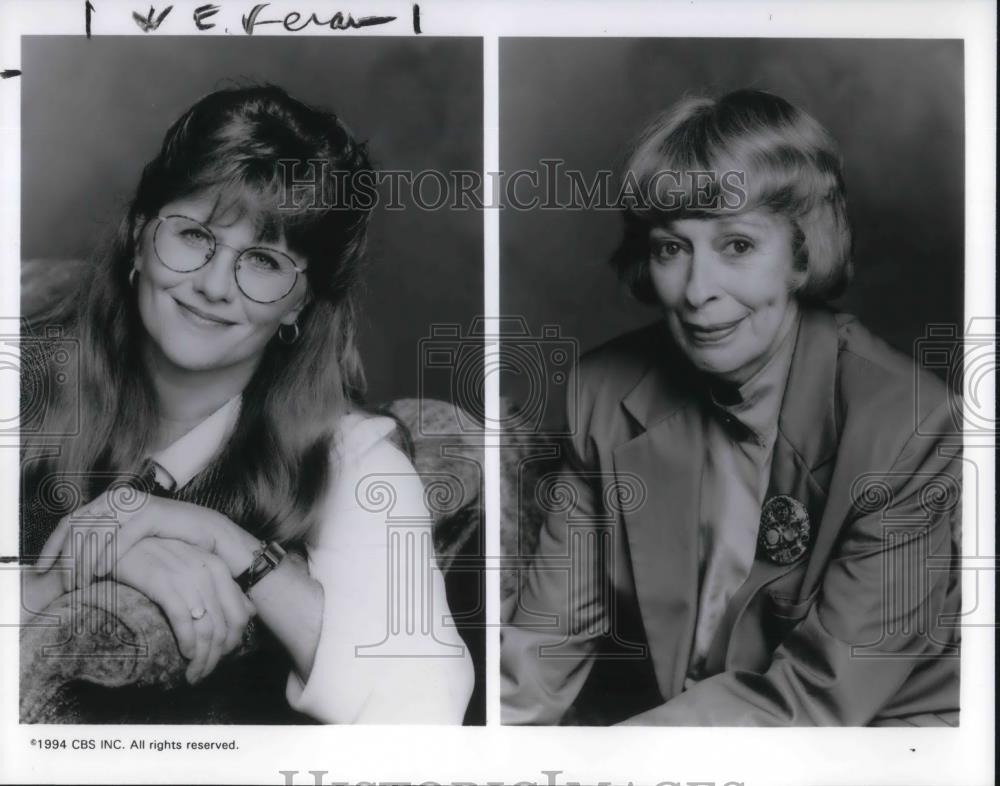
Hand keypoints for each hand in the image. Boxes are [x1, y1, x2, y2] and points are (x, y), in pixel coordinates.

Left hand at [37, 488, 258, 590]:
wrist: (219, 543)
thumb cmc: (179, 548)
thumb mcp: (138, 548)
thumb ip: (111, 547)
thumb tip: (78, 565)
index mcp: (115, 504)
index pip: (73, 519)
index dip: (54, 543)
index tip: (42, 568)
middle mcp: (124, 499)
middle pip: (79, 523)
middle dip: (64, 555)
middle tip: (59, 582)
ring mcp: (139, 504)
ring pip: (96, 530)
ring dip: (82, 558)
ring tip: (76, 583)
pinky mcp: (154, 513)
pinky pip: (121, 535)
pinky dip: (106, 555)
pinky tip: (98, 573)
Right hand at [115, 537, 255, 683]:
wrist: (124, 541)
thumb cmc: (161, 558)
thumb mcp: (196, 567)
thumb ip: (222, 587)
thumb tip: (248, 613)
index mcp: (219, 569)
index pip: (240, 615)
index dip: (232, 643)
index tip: (219, 659)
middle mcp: (208, 572)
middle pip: (223, 627)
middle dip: (215, 658)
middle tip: (202, 674)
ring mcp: (186, 576)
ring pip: (206, 628)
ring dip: (202, 658)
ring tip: (192, 674)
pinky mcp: (163, 582)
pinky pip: (183, 620)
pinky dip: (187, 641)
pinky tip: (185, 654)